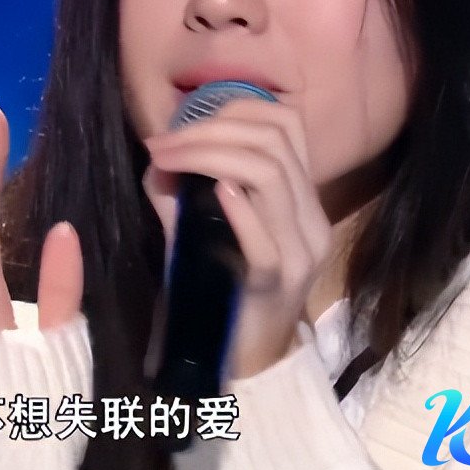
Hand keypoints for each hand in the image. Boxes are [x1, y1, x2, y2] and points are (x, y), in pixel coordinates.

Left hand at [142, 98, 331, 378]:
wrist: (242, 360)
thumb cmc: (222, 288)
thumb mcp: (203, 228)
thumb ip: (183, 190)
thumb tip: (158, 152)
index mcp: (301, 197)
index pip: (286, 124)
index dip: (232, 109)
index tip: (179, 126)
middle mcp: (310, 219)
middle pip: (275, 141)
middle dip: (211, 129)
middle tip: (163, 143)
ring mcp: (301, 252)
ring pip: (271, 173)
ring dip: (210, 154)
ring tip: (170, 158)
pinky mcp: (278, 284)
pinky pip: (264, 237)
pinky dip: (237, 206)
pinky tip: (212, 190)